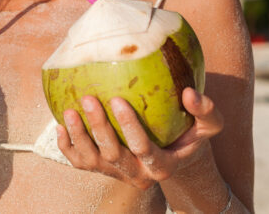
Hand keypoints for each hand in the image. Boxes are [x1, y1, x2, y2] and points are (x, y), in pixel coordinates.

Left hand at [56, 88, 222, 189]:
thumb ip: (205, 110)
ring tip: (69, 111)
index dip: (129, 127)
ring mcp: (117, 174)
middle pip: (113, 155)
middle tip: (89, 99)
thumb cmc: (190, 134)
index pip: (143, 149)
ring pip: (92, 161)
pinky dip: (67, 146)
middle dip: (99, 128)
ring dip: (78, 137)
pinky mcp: (102, 170)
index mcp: (162, 166)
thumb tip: (190, 93)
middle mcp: (137, 174)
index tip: (117, 99)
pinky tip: (59, 125)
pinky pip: (79, 163)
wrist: (175, 155)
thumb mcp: (209, 125)